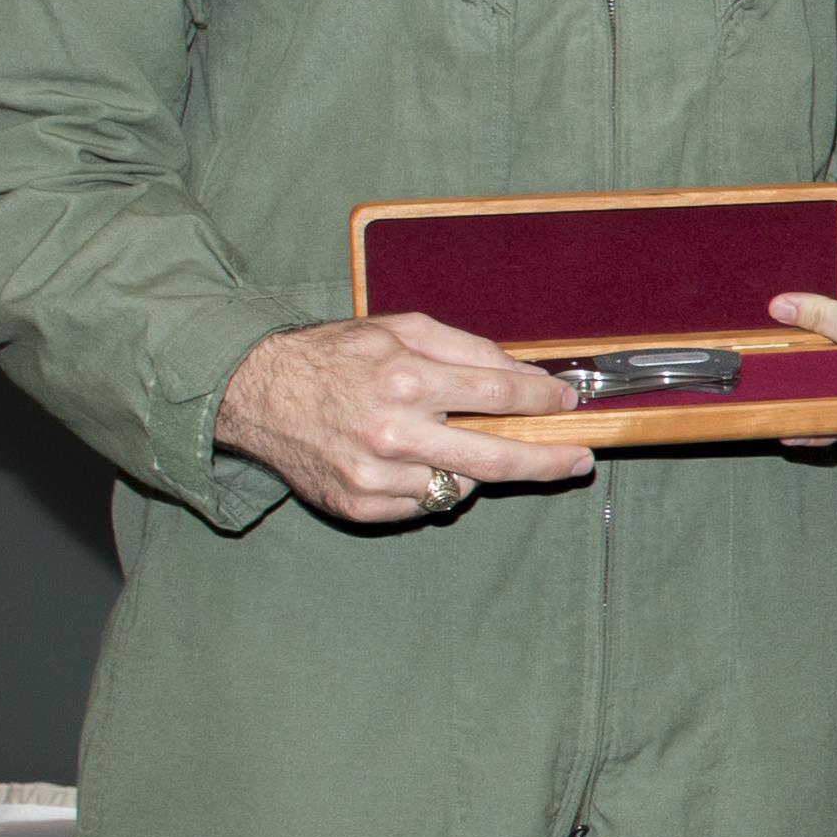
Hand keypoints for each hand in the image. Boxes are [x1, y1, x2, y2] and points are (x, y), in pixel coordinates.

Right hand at [217, 310, 591, 527]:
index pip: (499, 394)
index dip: (543, 401)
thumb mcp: (399, 329)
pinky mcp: (360, 507)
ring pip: (459, 487)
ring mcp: (376, 477)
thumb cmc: (334, 357)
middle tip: (579, 461)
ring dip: (472, 470)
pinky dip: (431, 487)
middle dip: (547, 461)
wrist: (256, 394)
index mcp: (406, 380)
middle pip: (494, 460)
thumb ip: (466, 349)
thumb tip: (527, 374)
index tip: (569, 403)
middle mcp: (393, 433)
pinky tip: (411, 461)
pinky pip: (423, 505)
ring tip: (446, 442)